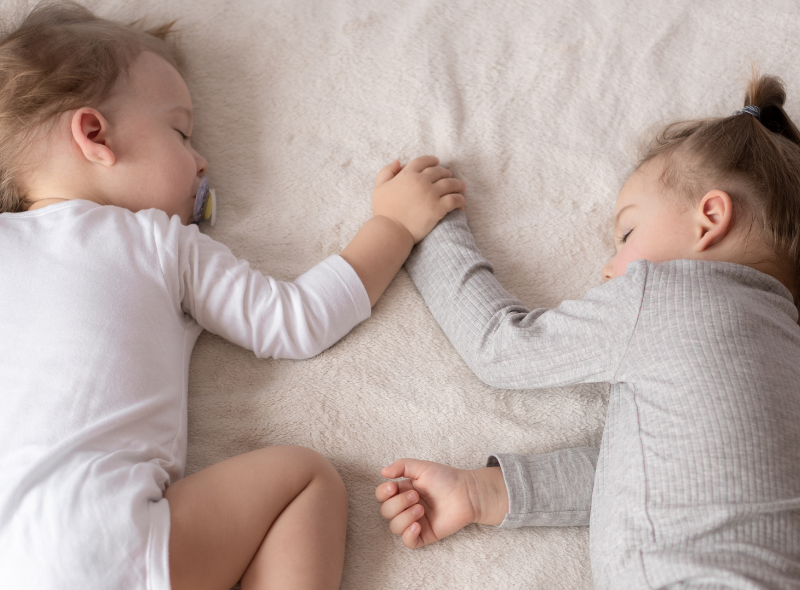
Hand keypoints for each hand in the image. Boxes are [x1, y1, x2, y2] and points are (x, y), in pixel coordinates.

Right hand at [372, 156, 465, 243]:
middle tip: (449, 175)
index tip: (437, 162)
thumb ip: (386, 172)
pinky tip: (461, 200)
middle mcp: (421, 181)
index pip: (422, 162)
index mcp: (407, 174)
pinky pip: (454, 199)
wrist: (391, 230)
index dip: (431, 160)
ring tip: (461, 186)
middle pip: (438, 172)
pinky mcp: (439, 208)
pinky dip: (460, 199)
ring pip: (450, 184)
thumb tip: (398, 161)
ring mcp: (431, 194)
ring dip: (457, 184)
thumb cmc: (383, 212)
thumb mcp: (379, 188)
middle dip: (445, 172)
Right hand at [375, 459, 507, 548]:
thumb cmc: (447, 478)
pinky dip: (408, 535)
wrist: (467, 493)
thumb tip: (382, 472)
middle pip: (386, 511)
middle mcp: (406, 507)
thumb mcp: (422, 467)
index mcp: (403, 491)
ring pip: (394, 527)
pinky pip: (408, 542)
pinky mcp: (425, 535)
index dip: (383, 493)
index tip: (393, 486)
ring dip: (404, 517)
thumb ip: (401, 466)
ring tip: (421, 509)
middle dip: (398, 503)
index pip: (382, 496)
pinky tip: (417, 525)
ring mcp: (414, 522)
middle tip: (416, 496)